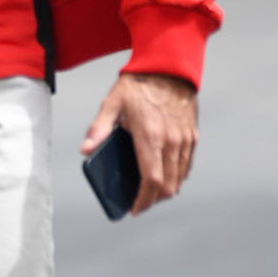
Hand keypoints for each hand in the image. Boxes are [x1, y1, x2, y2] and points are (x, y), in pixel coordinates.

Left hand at [80, 71, 197, 216]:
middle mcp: (171, 141)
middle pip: (168, 185)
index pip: (152, 180)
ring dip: (166, 190)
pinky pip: (186, 165)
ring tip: (150, 192)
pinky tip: (164, 176)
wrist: (168, 67)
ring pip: (179, 178)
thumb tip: (86, 149)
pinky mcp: (191, 136)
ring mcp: (184, 139)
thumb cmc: (139, 85)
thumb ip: (99, 128)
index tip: (134, 209)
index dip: (144, 200)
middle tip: (139, 202)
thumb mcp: (112, 103)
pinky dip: (177, 176)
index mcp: (150, 136)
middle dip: (153, 199)